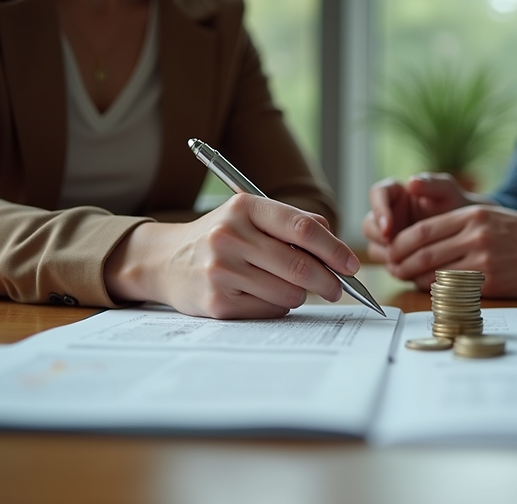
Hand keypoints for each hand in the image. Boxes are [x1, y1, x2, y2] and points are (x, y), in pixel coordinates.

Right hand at [104, 194, 359, 318]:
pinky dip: (278, 305)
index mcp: (244, 207)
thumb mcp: (249, 217)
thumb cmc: (220, 237)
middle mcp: (230, 236)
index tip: (352, 265)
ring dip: (300, 294)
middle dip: (329, 281)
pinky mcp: (217, 302)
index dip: (335, 249)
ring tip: (288, 287)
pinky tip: (262, 295)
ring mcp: (222, 270)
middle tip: (339, 289)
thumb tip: (337, 248)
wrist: (164, 260)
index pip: (303, 228)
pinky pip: (270, 309)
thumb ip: (292, 224)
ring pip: (289, 292)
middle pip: (300, 266)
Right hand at [363, 173, 480, 261]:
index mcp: (395, 193)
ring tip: (402, 259)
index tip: (388, 225)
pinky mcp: (395, 257)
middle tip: (392, 245)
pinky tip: (410, 270)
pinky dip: (397, 268)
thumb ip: (432, 184)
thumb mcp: (447, 192)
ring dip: (386, 254)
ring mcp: (389, 238)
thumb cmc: (455, 204)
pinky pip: (389, 264)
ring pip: (375, 247)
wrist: (466, 231)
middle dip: (379, 236)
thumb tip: (412, 182)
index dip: (379, 210)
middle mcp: (386, 215)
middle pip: (369, 225)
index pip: (377, 194)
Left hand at [382, 206, 516, 297]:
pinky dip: (438, 292)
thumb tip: (425, 239)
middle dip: (402, 262)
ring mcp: (484, 260)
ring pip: (434, 272)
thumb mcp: (494, 218)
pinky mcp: (492, 283)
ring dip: (416, 279)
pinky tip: (434, 292)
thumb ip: (462, 225)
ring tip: (408, 280)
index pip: (424, 230)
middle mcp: (476, 235)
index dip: (402, 243)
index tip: (393, 251)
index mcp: (474, 216)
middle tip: (393, 269)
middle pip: (423, 251)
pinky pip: (454, 290)